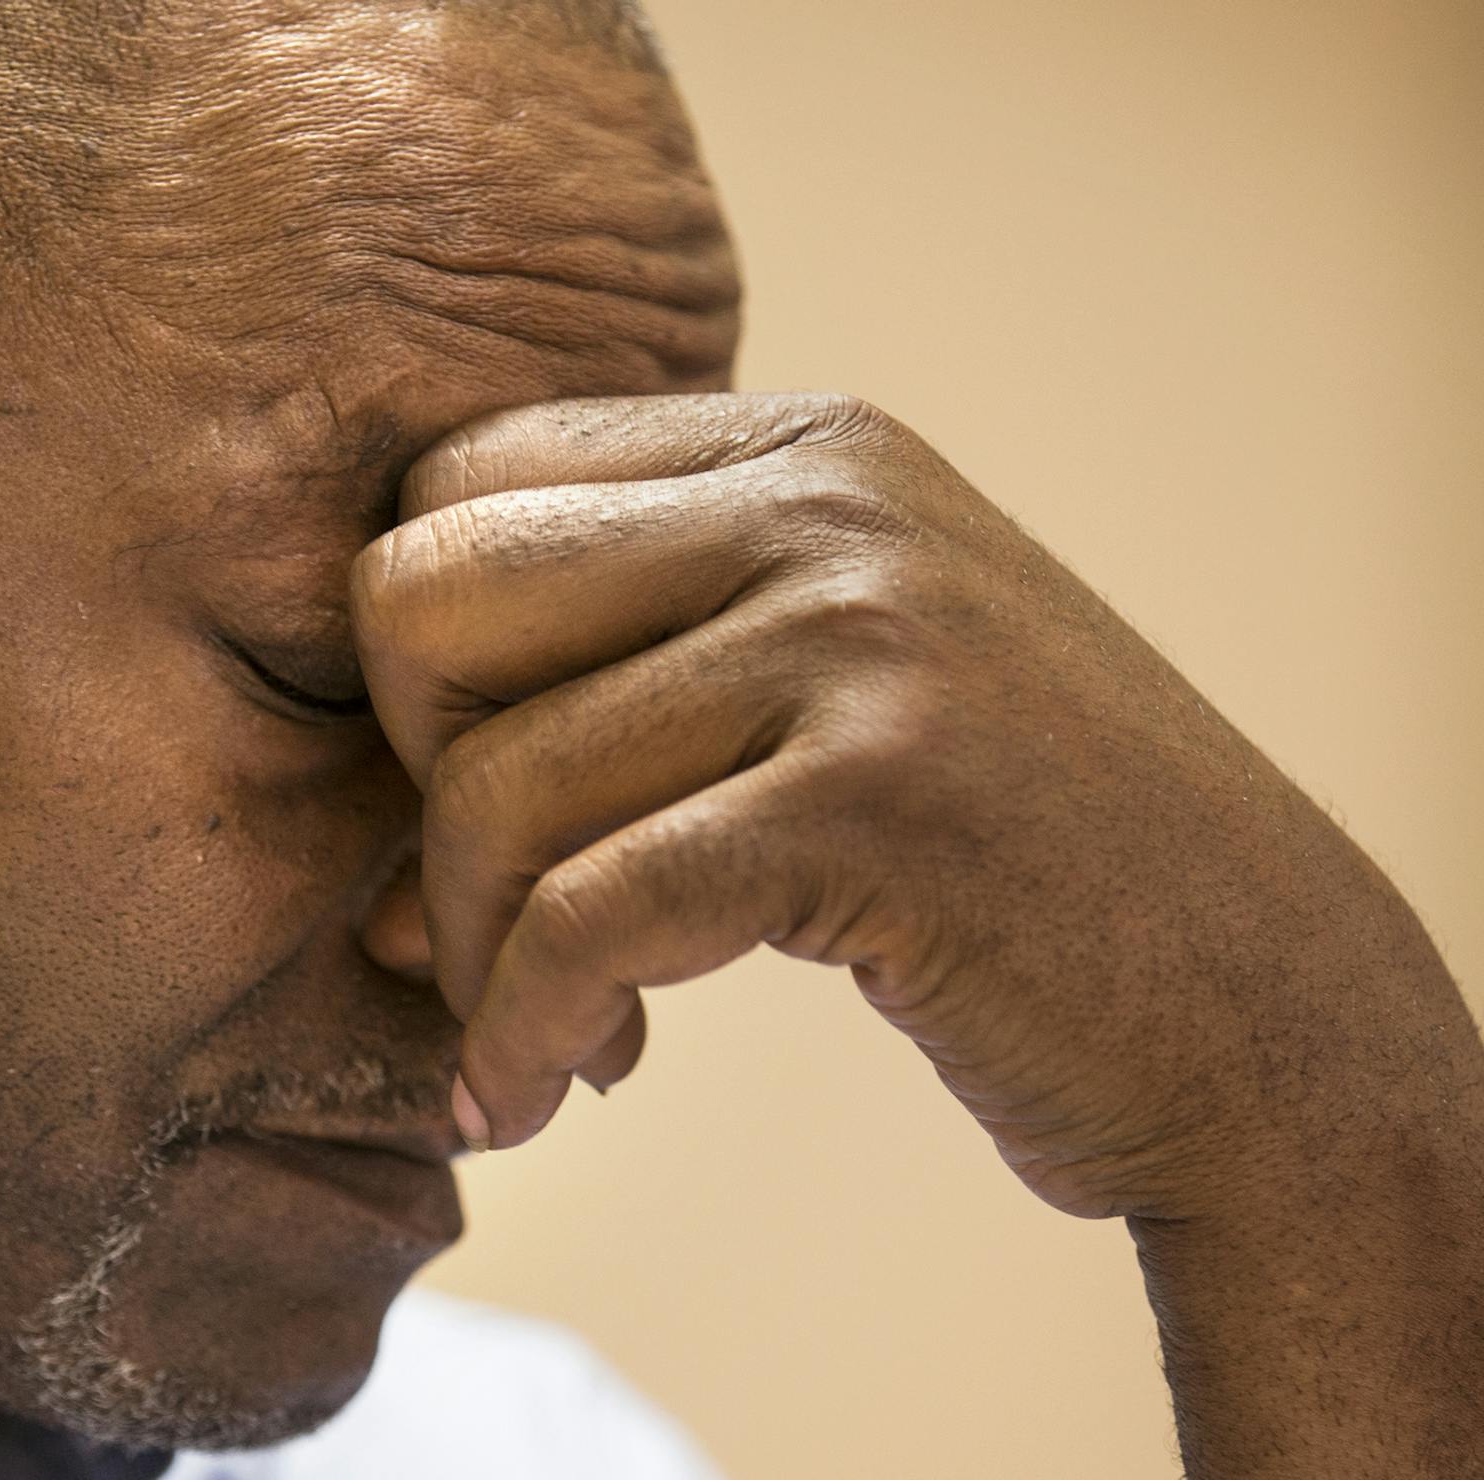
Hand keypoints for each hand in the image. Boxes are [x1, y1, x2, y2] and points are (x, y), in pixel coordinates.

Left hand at [350, 392, 1480, 1227]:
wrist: (1261, 1004)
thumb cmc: (1006, 871)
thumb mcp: (820, 713)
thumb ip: (619, 716)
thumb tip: (375, 889)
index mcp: (800, 445)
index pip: (456, 486)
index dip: (421, 671)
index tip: (486, 809)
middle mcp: (822, 499)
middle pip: (424, 599)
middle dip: (418, 794)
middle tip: (498, 921)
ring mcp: (860, 634)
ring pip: (494, 781)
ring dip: (481, 959)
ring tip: (552, 1042)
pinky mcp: (882, 797)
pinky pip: (587, 915)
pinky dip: (524, 1032)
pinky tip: (539, 1099)